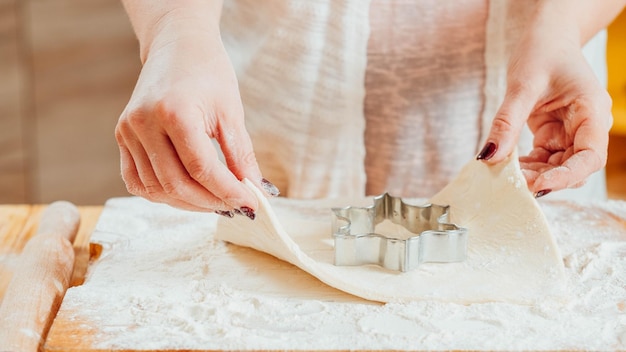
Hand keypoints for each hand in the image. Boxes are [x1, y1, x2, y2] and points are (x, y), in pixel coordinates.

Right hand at [115, 32, 276, 215]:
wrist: (177, 46)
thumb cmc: (209, 73)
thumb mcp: (231, 112)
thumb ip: (242, 156)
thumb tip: (257, 192)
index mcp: (174, 112)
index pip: (202, 169)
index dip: (229, 192)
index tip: (251, 205)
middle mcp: (144, 123)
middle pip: (177, 184)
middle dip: (210, 202)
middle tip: (235, 206)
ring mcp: (127, 131)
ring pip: (156, 188)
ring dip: (188, 203)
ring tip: (214, 200)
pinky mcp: (121, 137)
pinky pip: (137, 181)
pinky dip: (163, 194)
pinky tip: (187, 193)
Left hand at [477, 19, 611, 196]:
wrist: (546, 38)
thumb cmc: (542, 51)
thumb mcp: (522, 85)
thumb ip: (506, 122)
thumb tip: (488, 156)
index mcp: (592, 112)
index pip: (590, 157)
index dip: (566, 176)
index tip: (538, 184)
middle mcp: (586, 126)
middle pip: (574, 168)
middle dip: (544, 178)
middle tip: (511, 184)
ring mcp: (571, 132)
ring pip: (556, 166)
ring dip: (531, 174)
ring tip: (503, 175)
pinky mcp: (554, 134)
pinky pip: (542, 158)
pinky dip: (525, 165)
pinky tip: (504, 165)